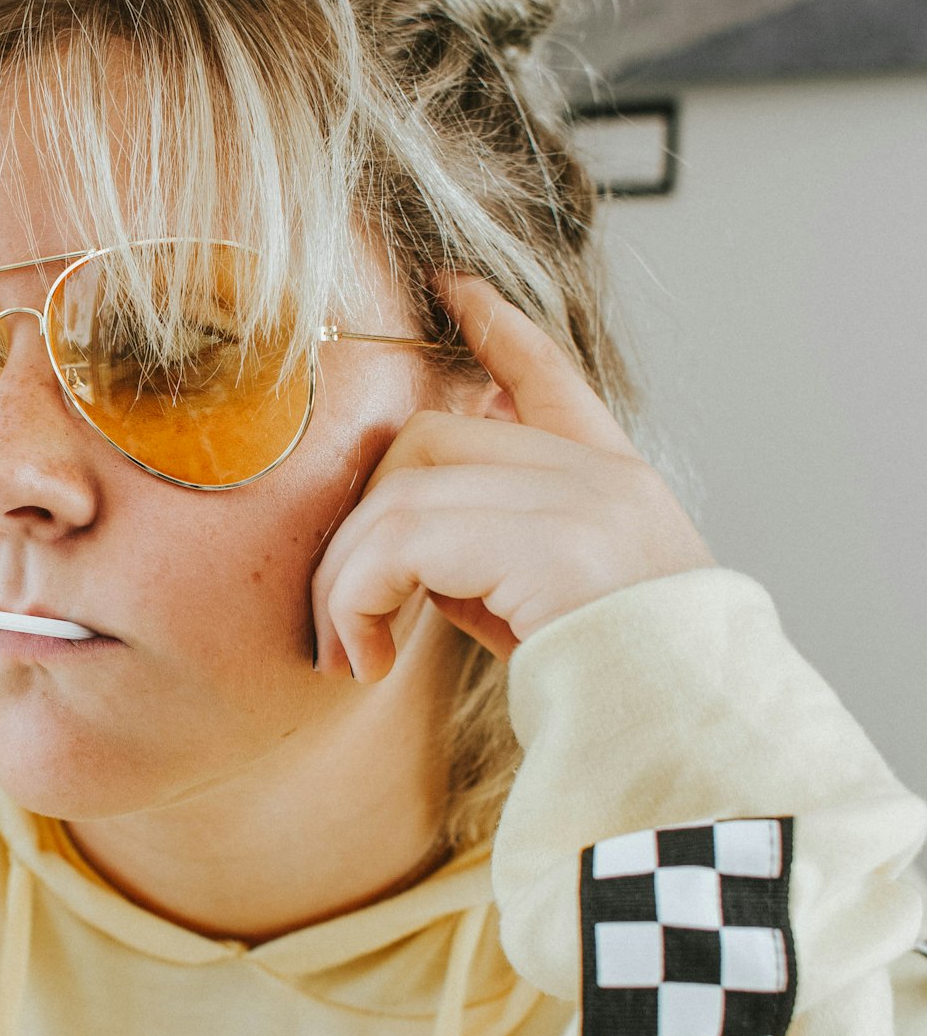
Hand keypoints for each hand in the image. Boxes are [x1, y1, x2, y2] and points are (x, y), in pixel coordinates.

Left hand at [312, 274, 712, 679]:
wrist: (692, 747)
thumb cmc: (619, 702)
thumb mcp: (549, 616)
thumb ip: (491, 560)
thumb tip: (409, 534)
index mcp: (616, 488)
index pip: (553, 381)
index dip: (500, 330)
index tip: (453, 288)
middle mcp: (604, 479)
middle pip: (433, 437)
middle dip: (362, 522)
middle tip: (343, 617)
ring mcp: (582, 503)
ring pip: (402, 492)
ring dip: (347, 578)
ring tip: (349, 653)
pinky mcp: (551, 545)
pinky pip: (404, 542)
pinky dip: (358, 600)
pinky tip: (366, 660)